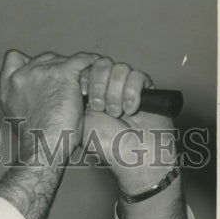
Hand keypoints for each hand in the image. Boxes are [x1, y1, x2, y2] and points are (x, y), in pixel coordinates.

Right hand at [0, 49, 100, 164]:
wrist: (44, 150)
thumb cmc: (37, 142)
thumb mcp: (19, 118)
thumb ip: (23, 98)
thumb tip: (38, 92)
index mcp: (8, 88)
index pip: (13, 59)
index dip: (29, 63)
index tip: (43, 74)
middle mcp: (22, 77)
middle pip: (45, 58)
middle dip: (58, 70)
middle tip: (69, 88)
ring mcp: (41, 72)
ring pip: (64, 59)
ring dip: (75, 72)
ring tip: (82, 89)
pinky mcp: (63, 73)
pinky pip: (83, 60)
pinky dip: (90, 68)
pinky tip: (93, 80)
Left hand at [78, 56, 177, 194]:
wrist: (133, 155)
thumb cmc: (106, 144)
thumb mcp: (80, 120)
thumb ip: (75, 98)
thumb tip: (73, 76)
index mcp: (90, 94)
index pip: (87, 67)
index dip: (85, 76)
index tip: (83, 92)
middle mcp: (108, 88)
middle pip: (103, 63)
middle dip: (99, 85)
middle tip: (100, 107)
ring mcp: (127, 87)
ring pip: (120, 68)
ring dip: (115, 93)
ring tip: (116, 113)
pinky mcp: (146, 88)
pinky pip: (138, 76)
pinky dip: (132, 94)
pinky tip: (131, 110)